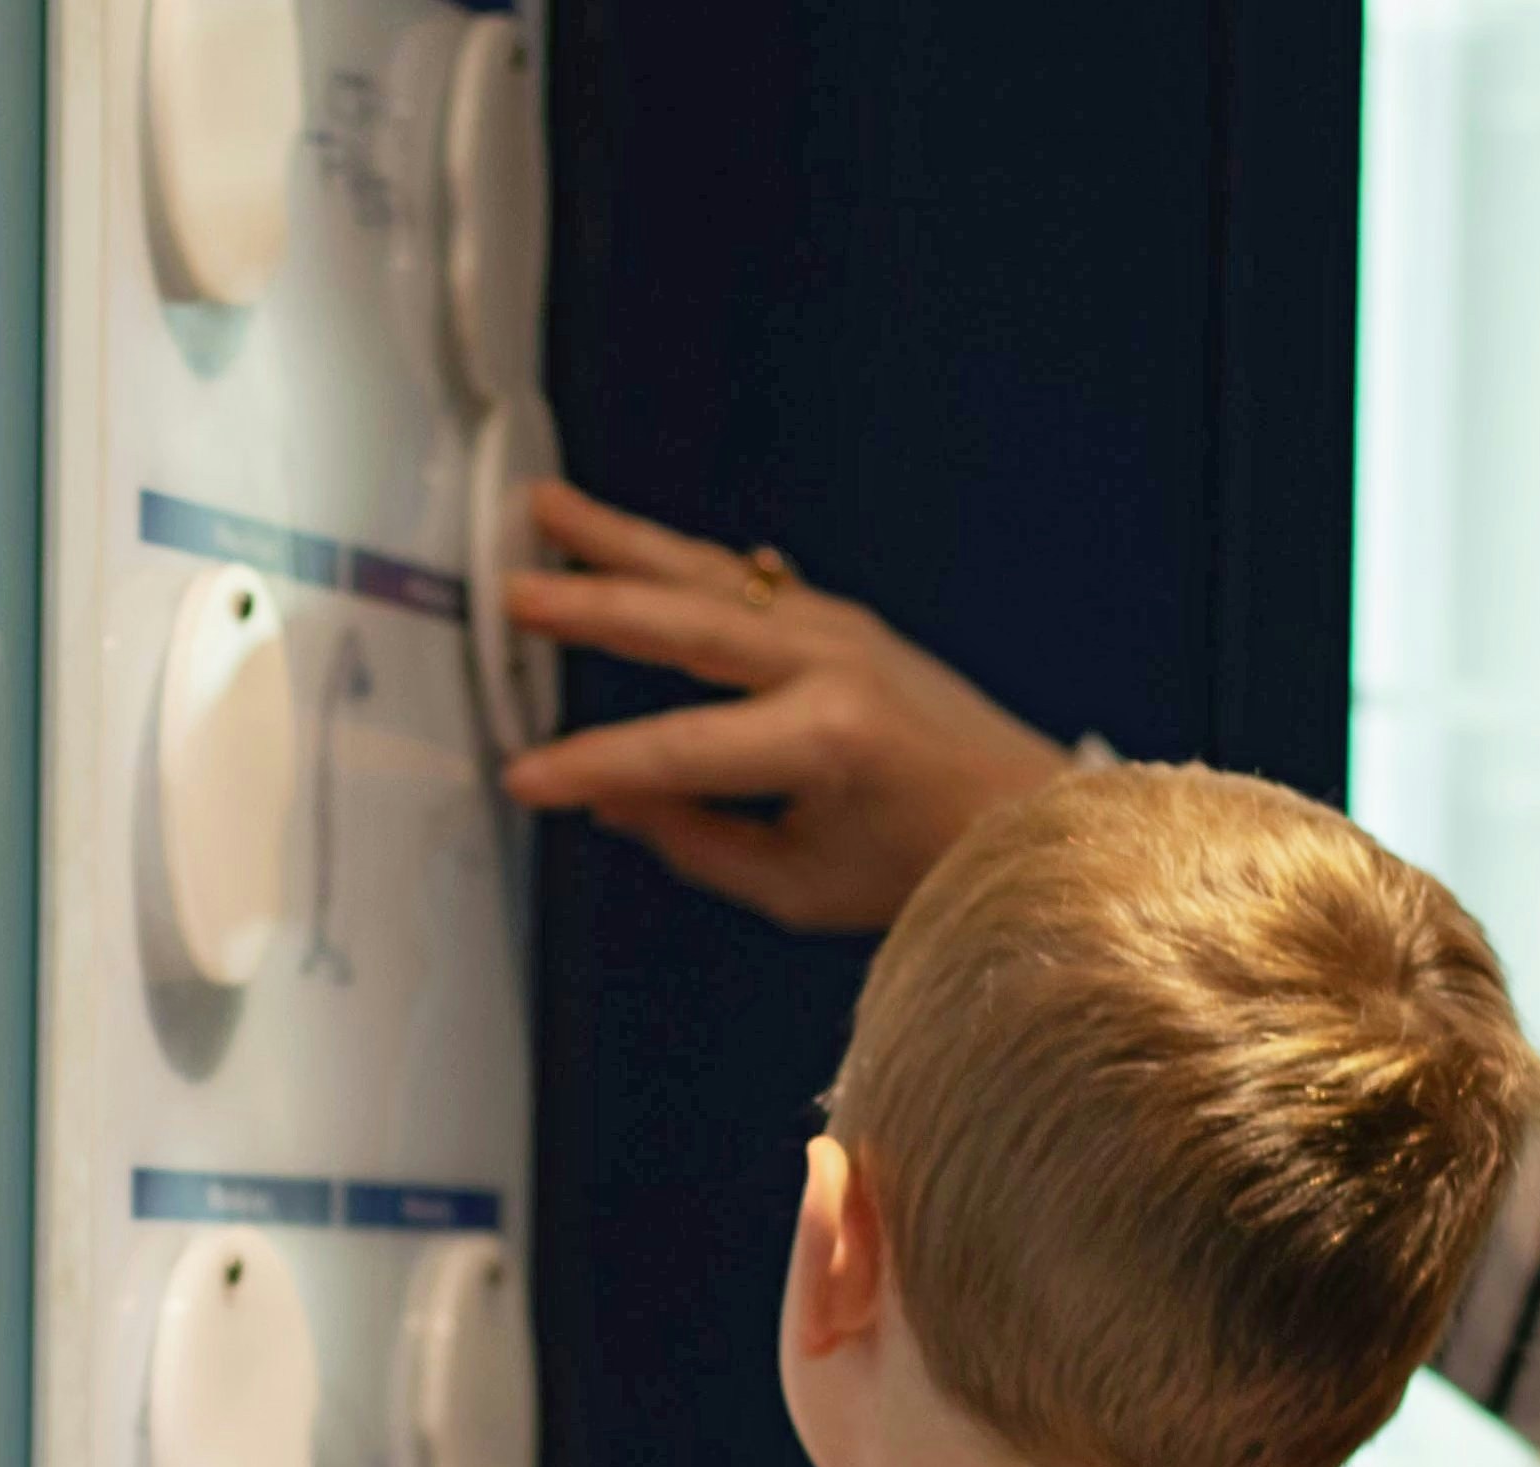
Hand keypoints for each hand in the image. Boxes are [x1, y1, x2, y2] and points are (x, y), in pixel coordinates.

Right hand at [493, 481, 1071, 933]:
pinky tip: (627, 541)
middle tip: (512, 591)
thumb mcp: (800, 885)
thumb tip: (612, 800)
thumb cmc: (925, 867)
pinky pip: (741, 582)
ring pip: (708, 576)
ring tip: (547, 508)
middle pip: (684, 625)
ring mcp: (840, 629)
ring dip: (623, 541)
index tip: (525, 777)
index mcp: (825, 741)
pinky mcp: (842, 619)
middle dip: (591, 606)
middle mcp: (831, 666)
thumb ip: (698, 841)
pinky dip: (678, 560)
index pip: (677, 751)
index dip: (591, 766)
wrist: (1027, 815)